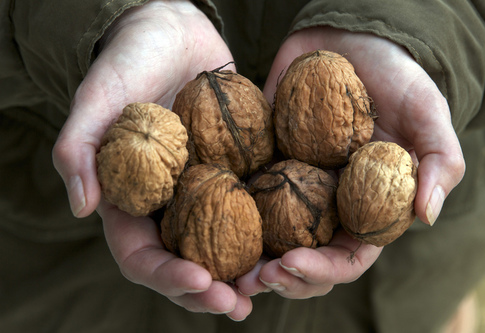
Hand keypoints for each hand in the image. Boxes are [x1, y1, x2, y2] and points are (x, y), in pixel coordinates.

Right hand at [53, 0, 249, 320]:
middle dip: (208, 290)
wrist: (174, 31)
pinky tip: (290, 244)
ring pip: (219, 245)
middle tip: (239, 303)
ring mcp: (200, 189)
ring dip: (242, 272)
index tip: (201, 282)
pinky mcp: (231, 171)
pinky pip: (247, 208)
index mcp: (130, 198)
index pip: (140, 254)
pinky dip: (265, 232)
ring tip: (270, 286)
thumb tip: (82, 207)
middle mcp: (166, 202)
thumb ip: (80, 147)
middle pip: (183, 262)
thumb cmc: (131, 58)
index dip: (167, 276)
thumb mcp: (98, 95)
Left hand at [236, 27, 464, 297]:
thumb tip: (427, 216)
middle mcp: (327, 205)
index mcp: (365, 208)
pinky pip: (245, 193)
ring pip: (270, 238)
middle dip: (280, 277)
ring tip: (224, 267)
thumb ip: (439, 162)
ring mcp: (293, 187)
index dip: (322, 270)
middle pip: (304, 258)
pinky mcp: (265, 163)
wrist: (348, 40)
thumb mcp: (426, 112)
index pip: (346, 258)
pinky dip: (226, 210)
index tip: (292, 264)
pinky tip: (204, 216)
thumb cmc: (394, 76)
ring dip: (248, 258)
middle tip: (252, 278)